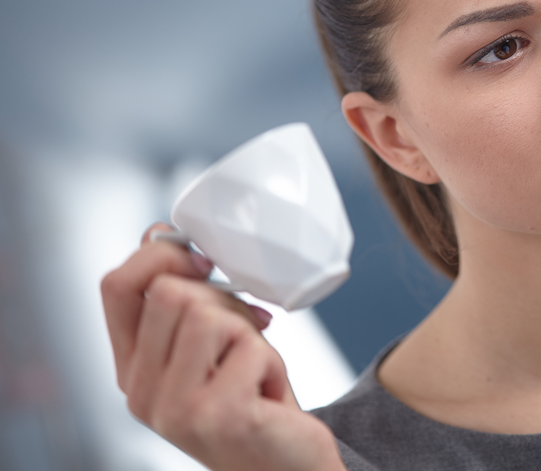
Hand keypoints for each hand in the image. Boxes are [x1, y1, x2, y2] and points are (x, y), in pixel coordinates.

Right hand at [101, 224, 345, 470]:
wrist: (284, 466)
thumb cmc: (252, 399)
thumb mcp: (210, 345)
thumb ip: (184, 302)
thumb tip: (161, 232)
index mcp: (132, 367)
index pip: (116, 285)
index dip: (160, 254)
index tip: (203, 260)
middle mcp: (139, 392)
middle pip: (170, 291)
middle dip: (223, 300)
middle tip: (246, 335)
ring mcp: (174, 408)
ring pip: (209, 313)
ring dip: (249, 333)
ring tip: (255, 368)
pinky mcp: (217, 416)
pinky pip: (251, 347)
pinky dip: (274, 363)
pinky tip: (269, 395)